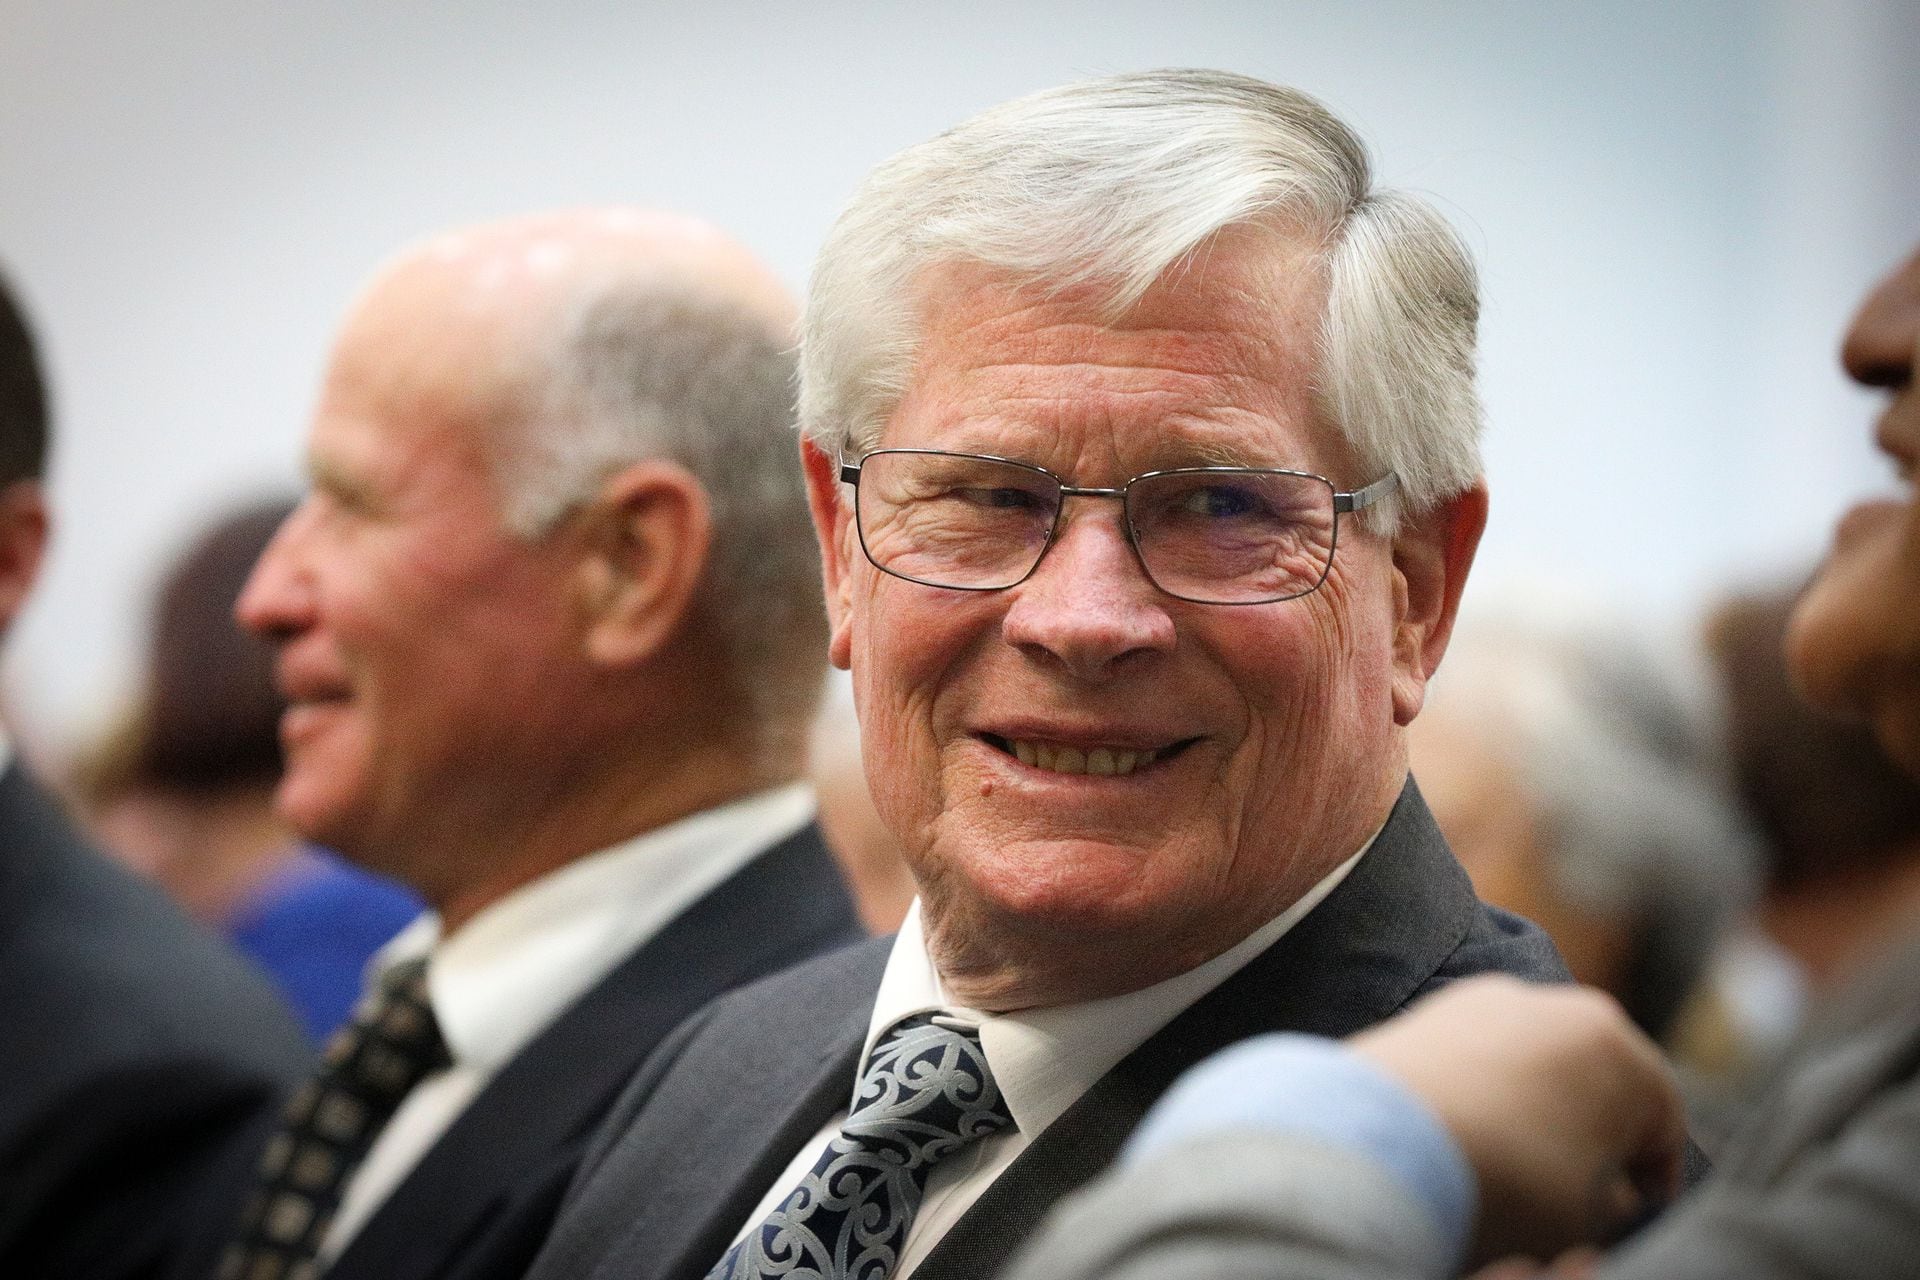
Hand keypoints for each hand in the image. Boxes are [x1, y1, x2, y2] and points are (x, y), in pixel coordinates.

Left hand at [1350, 976, 1685, 1265]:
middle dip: (1599, 1130)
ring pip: (1541, 1060)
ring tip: (1521, 1155)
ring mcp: (1497, 998)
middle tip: (1585, 1182)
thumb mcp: (1588, 1216)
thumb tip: (1614, 1194)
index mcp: (1622, 1050)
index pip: (1663, 1123)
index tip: (1639, 1208)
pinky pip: (1484, 1052)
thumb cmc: (1506, 1179)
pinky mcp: (1440, 1006)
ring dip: (1541, 1104)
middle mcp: (1566, 1005)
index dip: (1655, 1176)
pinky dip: (1488, 1086)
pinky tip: (1470, 1127)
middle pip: (1602, 1080)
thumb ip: (1619, 1201)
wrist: (1386, 1140)